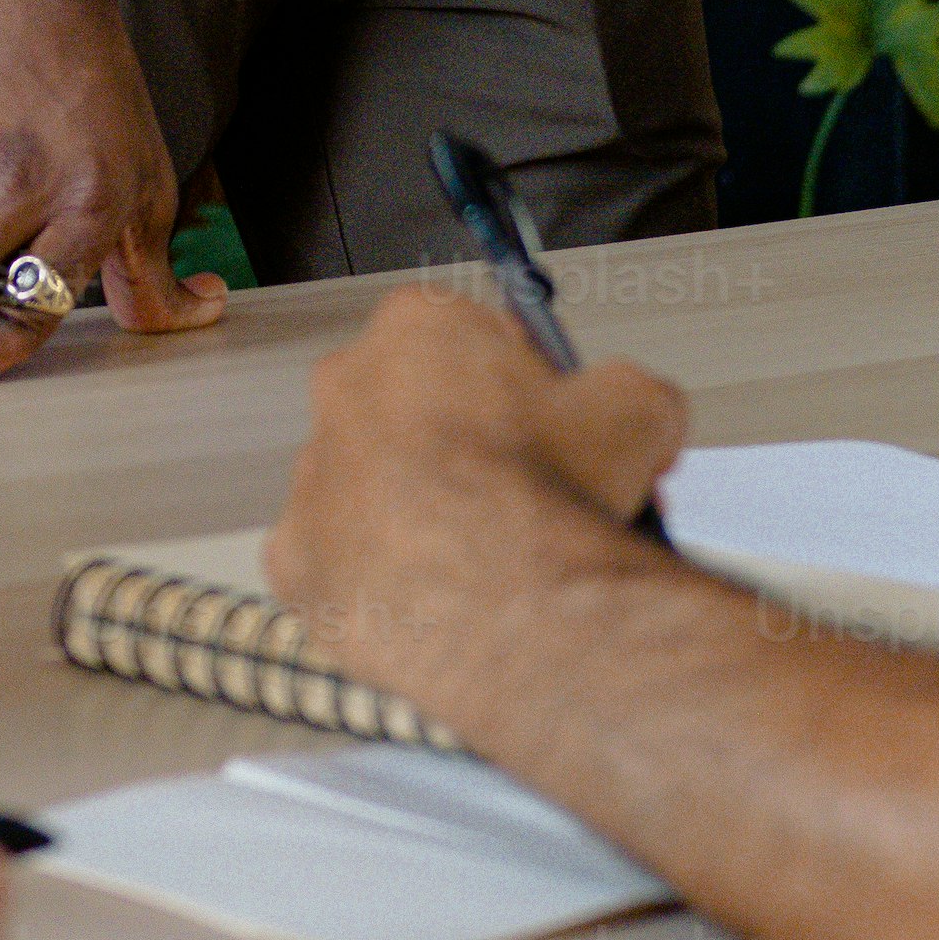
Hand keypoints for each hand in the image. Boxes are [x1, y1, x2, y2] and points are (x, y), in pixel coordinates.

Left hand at [263, 286, 683, 738]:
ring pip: (374, 486)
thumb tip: (641, 409)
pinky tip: (439, 600)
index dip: (519, 379)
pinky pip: (342, 562)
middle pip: (412, 405)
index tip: (551, 419)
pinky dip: (385, 579)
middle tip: (528, 495)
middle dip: (466, 443)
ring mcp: (313, 475)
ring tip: (489, 560)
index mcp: (415, 328)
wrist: (504, 610)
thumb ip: (633, 390)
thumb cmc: (553, 498)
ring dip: (420, 511)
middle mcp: (346, 387)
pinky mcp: (297, 560)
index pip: (467, 333)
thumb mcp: (640, 409)